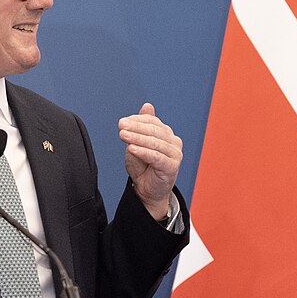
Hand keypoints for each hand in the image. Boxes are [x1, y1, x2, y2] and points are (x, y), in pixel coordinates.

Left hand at [120, 103, 182, 220]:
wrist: (146, 192)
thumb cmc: (143, 168)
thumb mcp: (139, 143)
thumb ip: (142, 126)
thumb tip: (147, 105)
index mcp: (167, 134)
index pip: (153, 122)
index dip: (137, 120)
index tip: (122, 122)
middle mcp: (174, 142)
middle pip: (154, 131)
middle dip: (136, 128)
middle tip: (121, 126)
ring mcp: (175, 154)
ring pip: (155, 143)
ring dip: (137, 138)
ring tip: (123, 135)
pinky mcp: (172, 166)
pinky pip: (157, 157)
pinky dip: (144, 152)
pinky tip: (132, 148)